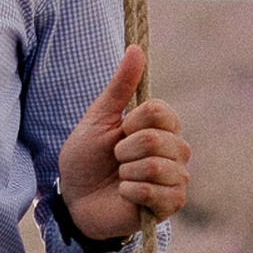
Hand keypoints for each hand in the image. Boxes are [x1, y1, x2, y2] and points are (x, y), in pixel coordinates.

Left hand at [57, 44, 189, 240]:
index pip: (161, 111)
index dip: (132, 121)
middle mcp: (175, 150)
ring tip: (120, 176)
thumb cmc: (86, 158)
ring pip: (157, 165)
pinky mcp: (172, 204)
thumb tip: (136, 48)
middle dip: (124, 149)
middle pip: (157, 138)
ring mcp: (176, 177)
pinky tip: (125, 194)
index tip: (119, 130)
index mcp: (160, 127)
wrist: (75, 199)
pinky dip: (129, 191)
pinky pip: (154, 191)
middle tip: (115, 158)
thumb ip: (120, 86)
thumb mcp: (98, 118)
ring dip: (126, 171)